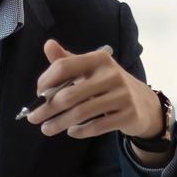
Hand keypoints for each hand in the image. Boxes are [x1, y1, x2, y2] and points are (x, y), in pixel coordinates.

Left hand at [28, 39, 163, 139]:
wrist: (143, 103)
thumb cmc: (108, 84)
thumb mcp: (91, 69)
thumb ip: (68, 60)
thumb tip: (47, 45)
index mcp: (99, 59)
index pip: (64, 67)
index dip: (46, 81)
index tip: (37, 94)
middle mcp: (111, 74)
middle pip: (70, 95)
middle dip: (47, 108)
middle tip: (33, 118)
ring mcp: (122, 95)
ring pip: (81, 113)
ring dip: (59, 123)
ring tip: (46, 129)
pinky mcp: (128, 114)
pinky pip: (96, 126)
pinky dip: (80, 131)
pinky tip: (71, 131)